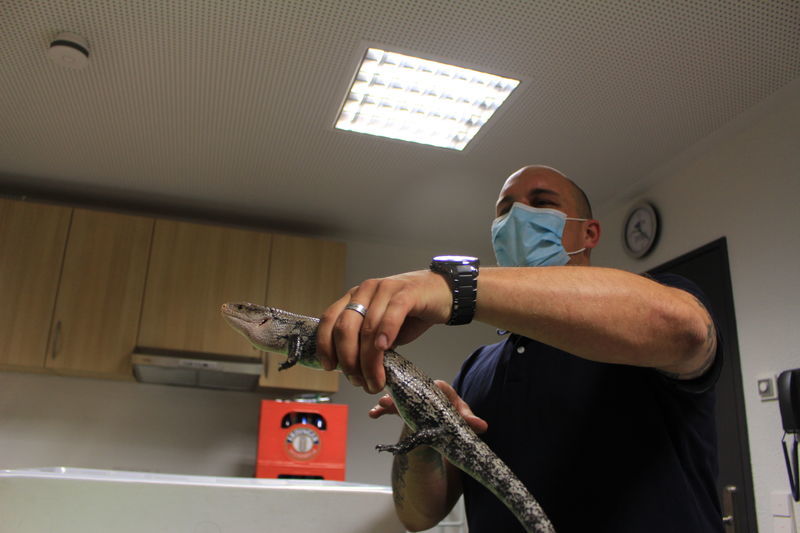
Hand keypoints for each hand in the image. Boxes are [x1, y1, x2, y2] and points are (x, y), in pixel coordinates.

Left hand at [316, 270, 451, 393]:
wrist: (443, 293)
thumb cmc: (411, 314)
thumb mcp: (382, 329)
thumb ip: (366, 343)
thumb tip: (354, 370)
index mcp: (354, 298)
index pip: (329, 320)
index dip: (325, 345)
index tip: (330, 367)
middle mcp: (365, 290)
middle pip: (345, 327)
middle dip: (349, 360)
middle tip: (359, 381)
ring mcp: (385, 289)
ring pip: (369, 327)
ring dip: (370, 360)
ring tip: (376, 380)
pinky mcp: (407, 292)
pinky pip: (392, 313)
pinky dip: (386, 332)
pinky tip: (385, 349)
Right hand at [369, 380, 487, 434]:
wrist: (441, 427)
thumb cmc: (451, 418)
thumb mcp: (460, 420)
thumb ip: (469, 421)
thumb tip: (482, 426)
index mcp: (441, 391)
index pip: (438, 387)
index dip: (431, 389)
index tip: (425, 394)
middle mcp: (424, 392)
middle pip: (413, 389)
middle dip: (401, 393)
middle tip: (389, 399)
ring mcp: (411, 399)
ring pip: (398, 397)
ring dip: (388, 401)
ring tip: (380, 406)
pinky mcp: (402, 408)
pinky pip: (390, 407)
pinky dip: (381, 410)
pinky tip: (373, 414)